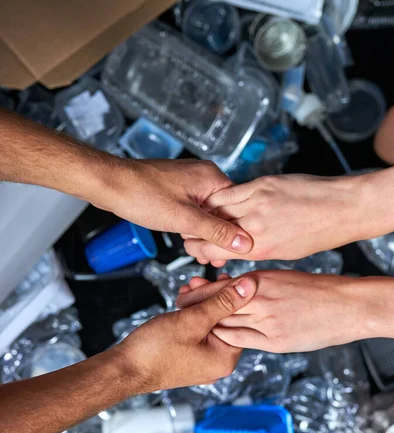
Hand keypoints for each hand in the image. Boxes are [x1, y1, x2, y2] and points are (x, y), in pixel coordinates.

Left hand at [96, 158, 252, 254]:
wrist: (110, 185)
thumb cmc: (142, 195)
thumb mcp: (185, 220)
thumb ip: (216, 231)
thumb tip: (243, 242)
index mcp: (211, 177)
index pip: (239, 206)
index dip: (237, 231)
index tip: (235, 251)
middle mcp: (203, 175)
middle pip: (224, 209)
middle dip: (219, 234)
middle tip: (214, 257)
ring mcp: (189, 181)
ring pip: (207, 211)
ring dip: (204, 230)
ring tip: (200, 250)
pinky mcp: (176, 188)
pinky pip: (193, 208)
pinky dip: (192, 223)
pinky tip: (186, 236)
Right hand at [117, 275, 255, 390]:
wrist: (124, 369)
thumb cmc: (156, 350)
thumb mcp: (193, 320)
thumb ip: (223, 302)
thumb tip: (250, 286)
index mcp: (226, 358)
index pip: (239, 318)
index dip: (228, 294)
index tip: (219, 277)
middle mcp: (218, 363)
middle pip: (224, 320)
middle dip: (210, 297)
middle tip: (196, 281)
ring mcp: (203, 361)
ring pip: (208, 323)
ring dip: (198, 303)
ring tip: (186, 289)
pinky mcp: (189, 357)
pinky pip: (197, 331)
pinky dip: (190, 315)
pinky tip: (181, 301)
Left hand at [177, 271, 380, 352]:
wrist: (346, 305)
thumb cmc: (317, 290)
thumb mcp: (280, 278)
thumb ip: (255, 285)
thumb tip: (234, 288)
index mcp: (260, 279)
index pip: (218, 286)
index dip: (198, 291)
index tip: (185, 291)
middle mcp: (259, 299)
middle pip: (215, 304)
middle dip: (194, 307)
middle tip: (178, 307)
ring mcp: (266, 321)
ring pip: (225, 322)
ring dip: (206, 324)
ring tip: (189, 326)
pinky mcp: (275, 341)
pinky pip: (241, 340)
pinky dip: (225, 338)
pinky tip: (215, 339)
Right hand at [183, 173, 367, 265]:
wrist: (341, 208)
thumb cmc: (318, 233)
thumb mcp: (282, 253)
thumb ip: (255, 249)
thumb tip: (235, 246)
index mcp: (258, 248)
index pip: (211, 250)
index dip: (198, 250)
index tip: (196, 247)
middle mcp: (253, 225)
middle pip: (208, 227)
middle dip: (197, 230)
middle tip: (194, 229)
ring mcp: (256, 201)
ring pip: (215, 206)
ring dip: (206, 210)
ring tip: (204, 213)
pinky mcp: (262, 184)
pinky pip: (231, 190)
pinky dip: (221, 196)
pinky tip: (220, 198)